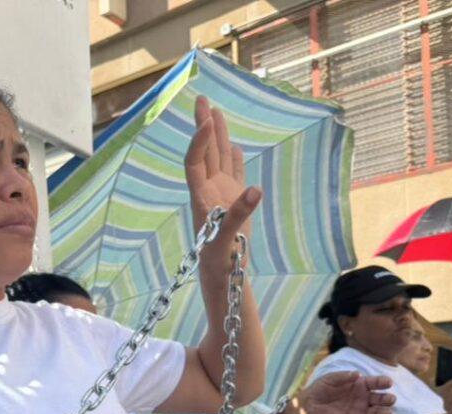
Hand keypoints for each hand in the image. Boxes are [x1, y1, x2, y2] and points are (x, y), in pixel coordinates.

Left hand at [185, 96, 261, 276]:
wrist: (222, 275)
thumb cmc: (218, 261)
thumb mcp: (226, 240)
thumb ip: (239, 214)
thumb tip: (256, 190)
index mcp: (201, 197)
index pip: (195, 162)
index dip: (199, 142)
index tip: (206, 122)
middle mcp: (209, 191)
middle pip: (204, 152)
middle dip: (204, 126)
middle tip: (201, 99)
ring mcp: (221, 194)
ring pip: (218, 158)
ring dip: (218, 135)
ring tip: (216, 110)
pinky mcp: (233, 201)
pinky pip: (232, 173)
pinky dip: (232, 157)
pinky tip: (232, 144)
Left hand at [298, 372, 395, 413]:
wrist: (310, 402)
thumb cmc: (322, 387)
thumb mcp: (331, 378)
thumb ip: (343, 376)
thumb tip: (357, 374)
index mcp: (361, 384)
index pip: (376, 383)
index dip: (383, 382)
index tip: (388, 382)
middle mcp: (364, 397)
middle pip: (380, 399)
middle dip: (387, 399)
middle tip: (390, 399)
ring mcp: (360, 410)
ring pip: (376, 413)